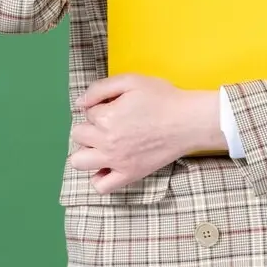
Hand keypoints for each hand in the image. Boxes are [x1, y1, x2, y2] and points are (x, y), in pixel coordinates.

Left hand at [68, 74, 225, 194]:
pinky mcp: (129, 175)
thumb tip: (79, 103)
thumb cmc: (162, 98)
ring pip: (79, 162)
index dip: (100, 106)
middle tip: (108, 123)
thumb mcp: (130, 80)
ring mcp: (117, 162)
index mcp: (106, 117)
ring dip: (86, 151)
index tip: (116, 106)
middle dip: (89, 127)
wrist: (188, 121)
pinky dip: (99, 177)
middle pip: (78, 136)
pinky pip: (101, 186)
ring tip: (103, 144)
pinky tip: (108, 165)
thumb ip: (99, 88)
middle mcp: (107, 142)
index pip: (86, 112)